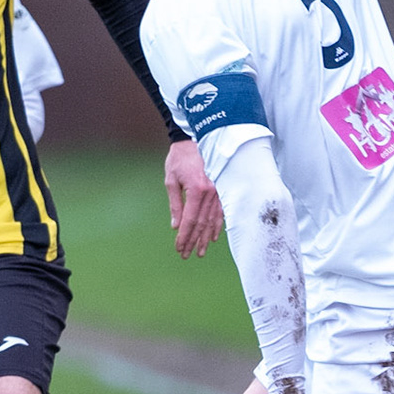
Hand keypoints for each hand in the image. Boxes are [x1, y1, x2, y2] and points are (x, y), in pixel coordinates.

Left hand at [163, 139, 223, 258]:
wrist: (195, 139)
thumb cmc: (180, 159)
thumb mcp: (171, 181)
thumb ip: (176, 204)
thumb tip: (176, 226)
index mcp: (198, 190)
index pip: (190, 220)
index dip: (184, 236)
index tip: (179, 248)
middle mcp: (212, 193)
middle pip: (202, 224)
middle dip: (193, 241)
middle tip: (186, 254)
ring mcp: (220, 192)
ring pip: (212, 220)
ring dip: (205, 237)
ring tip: (199, 251)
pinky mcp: (222, 190)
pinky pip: (221, 212)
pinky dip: (216, 225)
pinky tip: (212, 237)